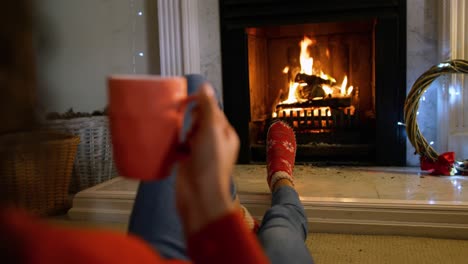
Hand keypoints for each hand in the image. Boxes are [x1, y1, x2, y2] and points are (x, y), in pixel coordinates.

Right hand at [176, 83, 238, 235]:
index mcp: (226, 134)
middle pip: (199, 121)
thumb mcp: (211, 130)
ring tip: (179, 138)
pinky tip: (170, 145)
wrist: (198, 195)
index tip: (189, 103)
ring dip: (181, 133)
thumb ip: (207, 108)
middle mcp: (214, 143)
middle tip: (189, 130)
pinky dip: (173, 145)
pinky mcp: (186, 162)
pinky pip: (178, 147)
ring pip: (188, 134)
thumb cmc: (210, 165)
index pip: (213, 111)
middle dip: (190, 121)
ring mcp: (200, 153)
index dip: (202, 106)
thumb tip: (205, 87)